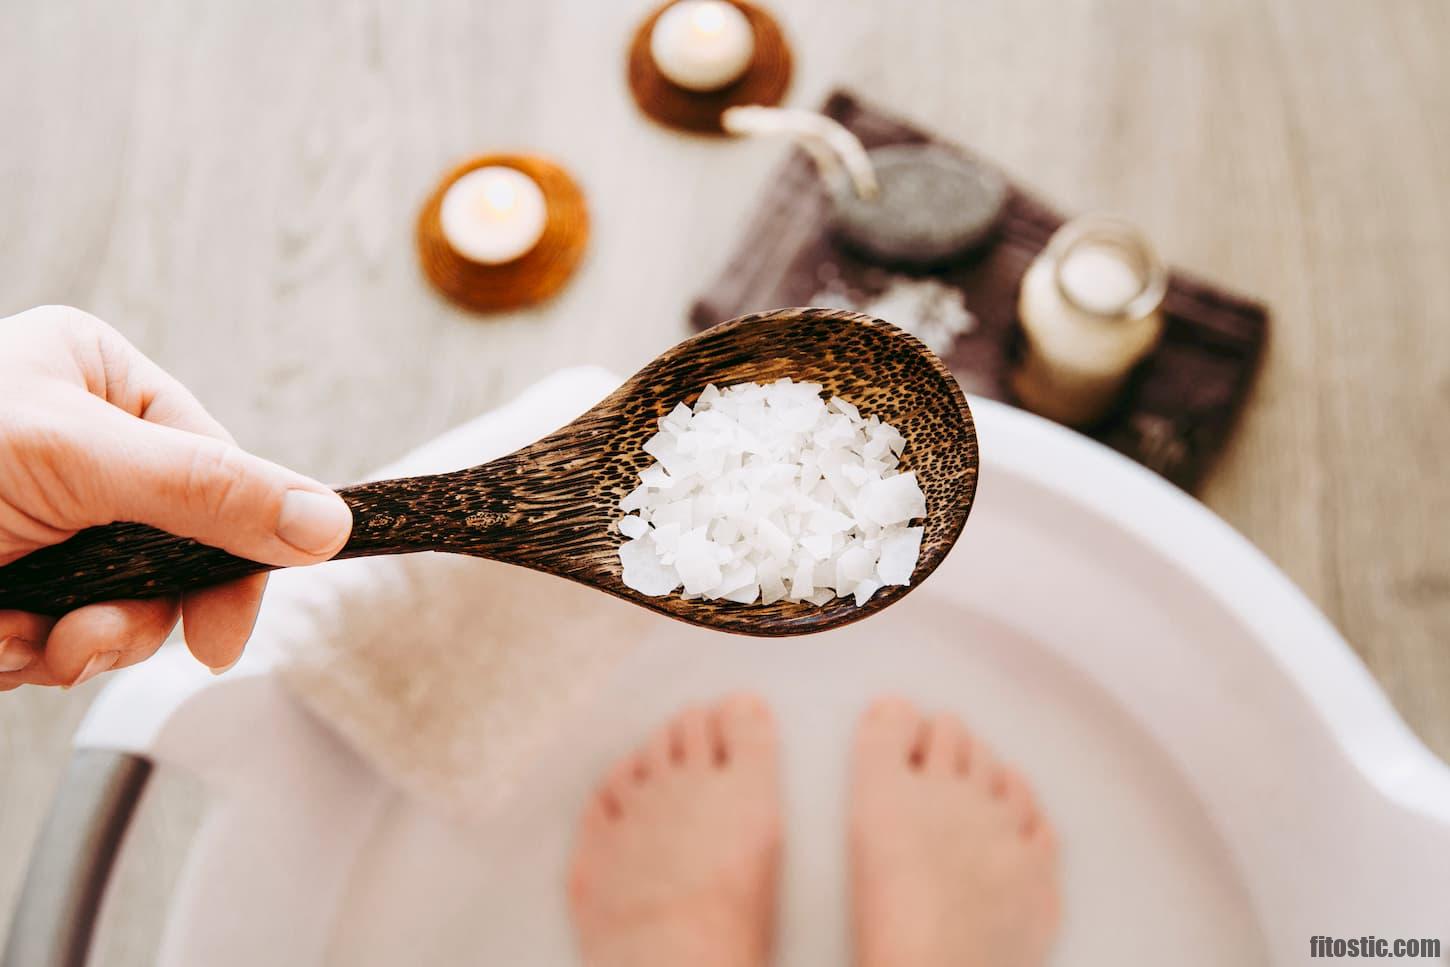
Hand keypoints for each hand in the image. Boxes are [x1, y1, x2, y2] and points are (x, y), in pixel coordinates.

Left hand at [0, 306, 352, 689]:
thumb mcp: (73, 458)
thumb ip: (207, 491)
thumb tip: (327, 520)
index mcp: (99, 381)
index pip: (217, 467)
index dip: (233, 551)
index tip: (226, 629)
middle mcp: (79, 446)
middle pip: (177, 545)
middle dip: (137, 608)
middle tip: (94, 638)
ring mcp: (45, 519)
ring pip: (124, 602)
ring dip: (83, 641)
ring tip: (25, 638)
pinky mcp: (11, 581)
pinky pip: (62, 635)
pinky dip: (30, 655)